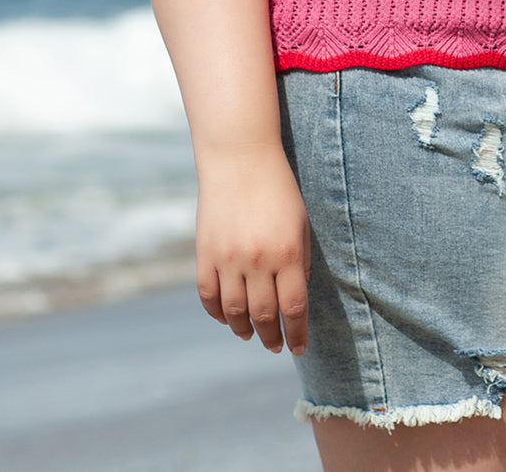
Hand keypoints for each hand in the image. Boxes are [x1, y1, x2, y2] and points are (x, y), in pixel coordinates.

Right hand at [194, 147, 310, 355]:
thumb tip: (296, 300)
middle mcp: (258, 260)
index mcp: (288, 253)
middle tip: (276, 346)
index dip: (297, 333)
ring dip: (244, 330)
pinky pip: (208, 295)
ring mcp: (228, 258)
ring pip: (234, 312)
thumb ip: (301, 261)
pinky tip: (226, 318)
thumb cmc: (277, 189)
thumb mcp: (300, 222)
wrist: (239, 158)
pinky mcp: (205, 253)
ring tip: (250, 335)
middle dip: (272, 337)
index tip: (298, 347)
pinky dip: (216, 313)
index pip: (294, 308)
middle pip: (265, 316)